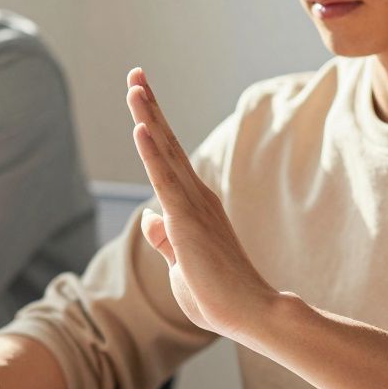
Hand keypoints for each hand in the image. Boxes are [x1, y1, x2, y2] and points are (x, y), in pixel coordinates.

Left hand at [125, 68, 279, 340]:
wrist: (252, 315)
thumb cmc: (220, 297)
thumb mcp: (181, 266)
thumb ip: (166, 240)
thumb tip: (149, 218)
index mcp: (192, 206)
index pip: (166, 157)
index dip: (152, 125)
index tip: (140, 95)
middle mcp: (195, 196)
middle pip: (165, 142)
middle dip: (149, 105)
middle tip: (136, 73)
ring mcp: (192, 205)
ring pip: (164, 152)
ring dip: (148, 116)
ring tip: (135, 85)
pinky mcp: (188, 219)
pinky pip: (165, 179)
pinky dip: (152, 152)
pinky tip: (141, 126)